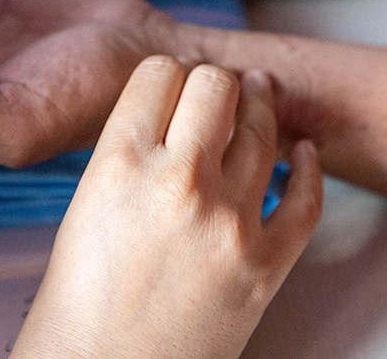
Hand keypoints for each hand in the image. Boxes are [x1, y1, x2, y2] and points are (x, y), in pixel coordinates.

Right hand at [12, 57, 322, 358]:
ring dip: (261, 107)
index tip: (175, 85)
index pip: (159, 73)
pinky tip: (303, 151)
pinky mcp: (265, 265)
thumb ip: (130, 157)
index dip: (169, 75)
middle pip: (215, 85)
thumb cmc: (78, 312)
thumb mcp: (84, 210)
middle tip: (216, 93)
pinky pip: (305, 198)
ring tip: (261, 96)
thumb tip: (173, 119)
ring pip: (262, 129)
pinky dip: (308, 168)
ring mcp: (228, 223)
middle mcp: (177, 183)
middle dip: (214, 84)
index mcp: (118, 165)